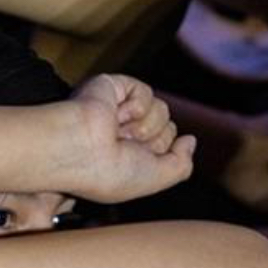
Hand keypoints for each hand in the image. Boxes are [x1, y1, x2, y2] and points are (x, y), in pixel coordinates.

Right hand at [59, 74, 195, 203]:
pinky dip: (136, 106)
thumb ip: (182, 164)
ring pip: (162, 109)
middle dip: (154, 140)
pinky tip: (115, 115)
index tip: (135, 161)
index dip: (160, 155)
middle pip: (167, 128)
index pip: (167, 146)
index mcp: (127, 154)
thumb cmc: (107, 172)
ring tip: (117, 132)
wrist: (77, 150)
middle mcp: (122, 132)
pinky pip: (146, 92)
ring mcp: (117, 109)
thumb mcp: (156, 180)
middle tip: (124, 146)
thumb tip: (190, 140)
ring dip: (145, 126)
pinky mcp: (111, 86)